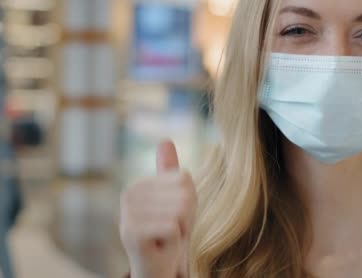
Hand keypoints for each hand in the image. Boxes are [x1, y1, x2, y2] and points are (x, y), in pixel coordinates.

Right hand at [120, 141, 196, 277]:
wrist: (156, 269)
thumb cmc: (168, 234)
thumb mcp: (176, 199)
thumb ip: (170, 172)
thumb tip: (165, 140)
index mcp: (139, 185)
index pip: (184, 178)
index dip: (189, 201)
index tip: (175, 217)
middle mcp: (128, 195)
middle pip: (184, 193)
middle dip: (186, 216)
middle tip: (172, 230)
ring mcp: (128, 215)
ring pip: (180, 210)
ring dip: (181, 229)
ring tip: (167, 238)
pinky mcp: (132, 233)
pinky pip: (174, 226)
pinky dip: (175, 241)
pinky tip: (163, 247)